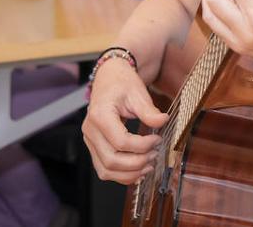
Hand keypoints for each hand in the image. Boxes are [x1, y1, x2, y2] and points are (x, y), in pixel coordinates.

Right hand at [82, 57, 167, 183]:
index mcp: (100, 115)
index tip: (157, 140)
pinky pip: (104, 169)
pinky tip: (138, 169)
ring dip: (129, 174)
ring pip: (106, 170)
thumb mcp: (137, 92)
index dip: (142, 146)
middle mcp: (90, 130)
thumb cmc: (121, 83)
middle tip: (154, 155)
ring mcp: (90, 140)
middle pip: (111, 160)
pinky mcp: (94, 147)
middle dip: (137, 163)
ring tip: (148, 165)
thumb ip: (148, 110)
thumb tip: (162, 121)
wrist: (109, 79)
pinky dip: (121, 174)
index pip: (121, 141)